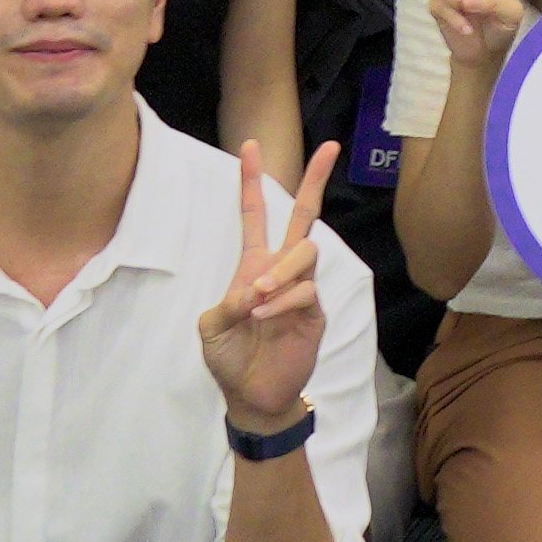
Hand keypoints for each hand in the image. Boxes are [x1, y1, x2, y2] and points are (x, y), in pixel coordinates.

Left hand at [192, 145, 343, 430]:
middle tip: (331, 146)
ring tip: (259, 296)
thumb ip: (227, 303)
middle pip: (303, 216)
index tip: (250, 146)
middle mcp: (281, 270)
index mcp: (252, 266)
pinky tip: (264, 317)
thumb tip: (256, 288)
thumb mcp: (211, 328)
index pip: (255, 216)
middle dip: (316, 180)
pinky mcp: (315, 312)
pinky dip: (282, 302)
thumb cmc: (230, 358)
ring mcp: (301, 290)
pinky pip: (305, 291)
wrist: (252, 395)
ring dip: (280, 270)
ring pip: (305, 252)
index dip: (251, 182)